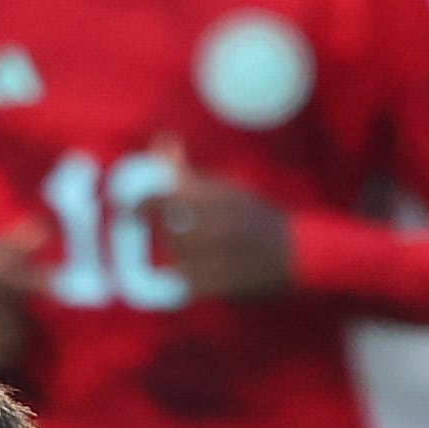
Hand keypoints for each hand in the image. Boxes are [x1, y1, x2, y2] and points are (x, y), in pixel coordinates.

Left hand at [143, 147, 293, 299]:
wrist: (298, 251)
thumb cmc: (258, 216)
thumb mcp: (227, 188)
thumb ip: (189, 171)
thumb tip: (161, 142)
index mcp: (217, 200)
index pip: (165, 200)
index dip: (142, 205)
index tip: (130, 208)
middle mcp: (216, 228)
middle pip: (170, 233)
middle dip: (171, 232)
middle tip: (181, 230)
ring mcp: (218, 259)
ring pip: (178, 258)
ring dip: (182, 254)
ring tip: (201, 249)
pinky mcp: (221, 285)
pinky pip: (189, 283)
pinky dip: (191, 276)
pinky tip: (204, 269)